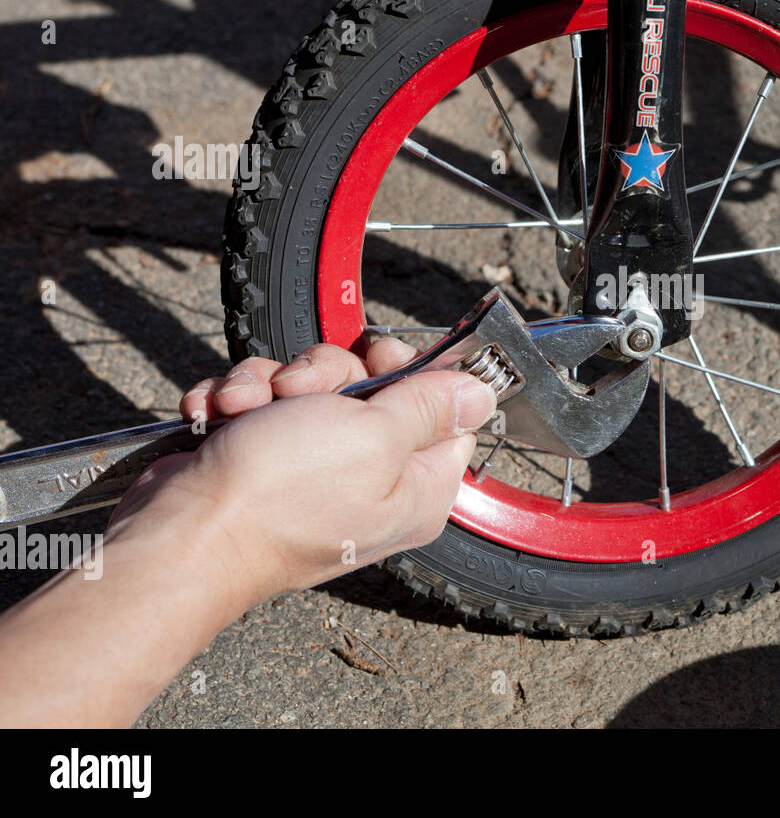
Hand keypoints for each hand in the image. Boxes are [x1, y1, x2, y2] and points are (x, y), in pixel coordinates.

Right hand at [114, 337, 496, 605]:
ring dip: (271, 383)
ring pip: (313, 388)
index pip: (447, 412)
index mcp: (418, 486)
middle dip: (329, 374)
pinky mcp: (265, 459)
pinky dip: (239, 401)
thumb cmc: (278, 496)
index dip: (415, 374)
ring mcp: (316, 470)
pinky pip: (265, 402)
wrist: (182, 533)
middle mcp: (373, 480)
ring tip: (249, 407)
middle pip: (375, 388)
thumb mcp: (375, 435)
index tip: (381, 361)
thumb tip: (482, 393)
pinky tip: (220, 415)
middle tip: (304, 390)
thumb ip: (431, 406)